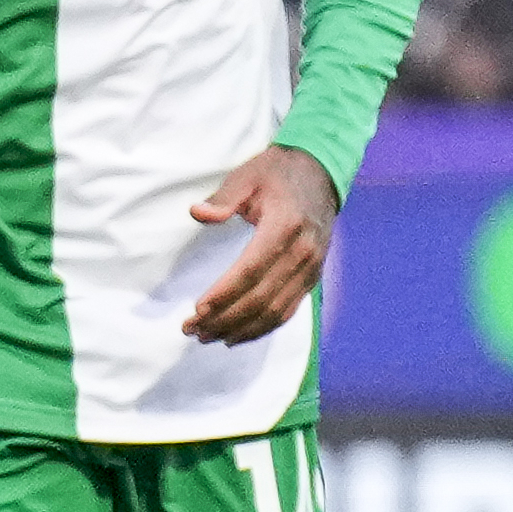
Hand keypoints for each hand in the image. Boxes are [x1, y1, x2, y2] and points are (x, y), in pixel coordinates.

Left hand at [178, 144, 338, 343]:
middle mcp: (302, 253)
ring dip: (242, 329)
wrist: (320, 173)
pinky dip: (264, 328)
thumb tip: (198, 213)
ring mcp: (311, 268)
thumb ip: (223, 197)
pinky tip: (238, 336)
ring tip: (208, 337)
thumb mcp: (247, 175)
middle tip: (192, 330)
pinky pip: (289, 309)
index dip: (225, 294)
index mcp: (285, 227)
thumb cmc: (276, 173)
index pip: (251, 270)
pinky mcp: (312, 276)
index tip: (197, 309)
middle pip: (262, 297)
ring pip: (276, 310)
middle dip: (225, 319)